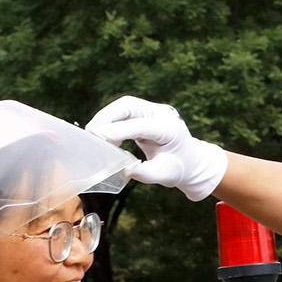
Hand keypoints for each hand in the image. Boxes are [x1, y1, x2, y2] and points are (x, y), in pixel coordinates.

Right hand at [87, 96, 226, 200]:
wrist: (191, 162)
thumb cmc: (179, 169)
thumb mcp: (165, 176)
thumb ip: (146, 174)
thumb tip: (124, 170)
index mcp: (170, 128)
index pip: (141, 125)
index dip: (119, 130)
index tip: (99, 136)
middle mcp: (161, 114)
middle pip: (128, 106)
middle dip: (106, 117)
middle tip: (91, 133)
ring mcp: (153, 110)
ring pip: (123, 106)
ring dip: (106, 118)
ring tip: (94, 136)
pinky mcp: (144, 112)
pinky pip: (123, 111)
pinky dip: (110, 121)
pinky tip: (103, 136)